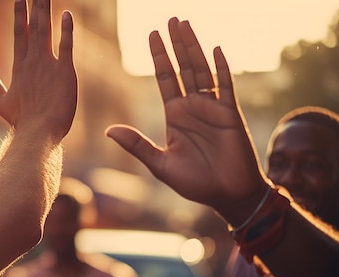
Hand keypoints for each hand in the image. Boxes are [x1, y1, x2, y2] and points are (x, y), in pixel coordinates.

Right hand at [0, 0, 76, 140]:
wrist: (39, 132)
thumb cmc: (22, 121)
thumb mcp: (3, 103)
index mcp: (19, 67)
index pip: (19, 34)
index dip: (20, 14)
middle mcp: (32, 61)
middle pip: (33, 26)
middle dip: (34, 5)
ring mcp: (48, 64)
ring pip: (46, 30)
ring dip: (46, 10)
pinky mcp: (65, 71)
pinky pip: (66, 45)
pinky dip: (67, 29)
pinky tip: (67, 14)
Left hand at [106, 18, 267, 224]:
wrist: (227, 195)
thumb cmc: (195, 182)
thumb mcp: (161, 164)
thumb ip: (137, 145)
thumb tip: (108, 130)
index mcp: (175, 115)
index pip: (165, 79)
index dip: (159, 57)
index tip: (152, 35)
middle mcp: (193, 107)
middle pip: (183, 67)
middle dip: (175, 44)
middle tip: (169, 19)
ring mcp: (213, 108)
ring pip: (202, 70)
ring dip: (194, 48)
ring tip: (185, 25)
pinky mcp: (231, 115)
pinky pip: (226, 87)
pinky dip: (222, 68)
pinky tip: (216, 49)